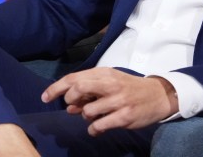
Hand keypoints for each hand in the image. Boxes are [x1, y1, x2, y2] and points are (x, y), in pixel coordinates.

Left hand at [41, 68, 177, 135]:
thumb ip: (89, 93)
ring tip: (94, 115)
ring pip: (88, 111)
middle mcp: (110, 84)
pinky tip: (98, 127)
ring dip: (85, 116)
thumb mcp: (109, 84)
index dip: (56, 88)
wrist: (158, 95)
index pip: (74, 78)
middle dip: (70, 99)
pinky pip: (99, 125)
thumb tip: (69, 107)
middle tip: (73, 106)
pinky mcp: (124, 116)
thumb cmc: (129, 88)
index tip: (44, 97)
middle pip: (78, 88)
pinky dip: (93, 129)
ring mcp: (118, 100)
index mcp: (105, 73)